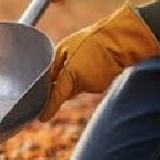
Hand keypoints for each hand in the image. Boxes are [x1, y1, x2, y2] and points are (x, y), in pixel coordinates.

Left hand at [38, 2, 159, 120]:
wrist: (117, 42)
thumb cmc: (89, 41)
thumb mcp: (64, 48)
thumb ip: (54, 66)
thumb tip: (47, 79)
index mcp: (71, 74)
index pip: (57, 97)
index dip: (49, 109)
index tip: (42, 118)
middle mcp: (82, 84)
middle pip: (66, 91)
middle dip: (62, 84)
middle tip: (65, 65)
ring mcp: (93, 87)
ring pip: (77, 87)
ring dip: (76, 77)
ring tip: (83, 58)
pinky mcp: (101, 86)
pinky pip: (87, 84)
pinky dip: (86, 76)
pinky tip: (92, 63)